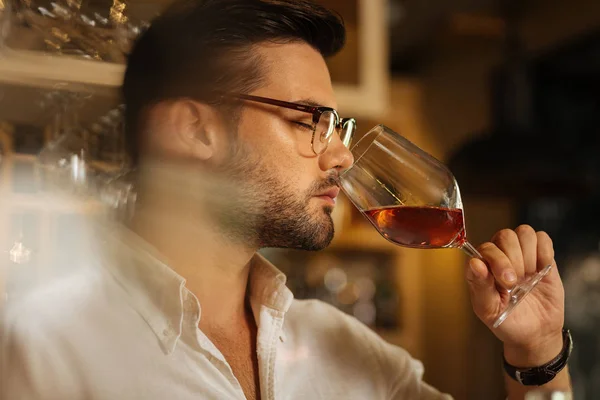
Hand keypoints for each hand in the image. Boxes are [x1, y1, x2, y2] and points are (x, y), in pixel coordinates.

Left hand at [466, 225, 564, 363]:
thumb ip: (480, 286)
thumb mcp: (489, 310)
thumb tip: (475, 263)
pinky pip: (542, 238)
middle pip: (505, 236)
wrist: (537, 333)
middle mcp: (498, 256)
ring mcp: (520, 254)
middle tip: (516, 283)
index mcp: (481, 267)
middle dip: (513, 260)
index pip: (485, 248)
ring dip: (529, 256)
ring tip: (529, 277)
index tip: (507, 283)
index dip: (497, 261)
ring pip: (524, 232)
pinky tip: (542, 270)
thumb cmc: (507, 322)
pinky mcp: (541, 255)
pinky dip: (544, 253)